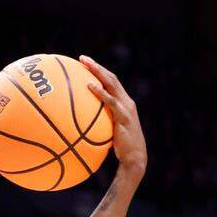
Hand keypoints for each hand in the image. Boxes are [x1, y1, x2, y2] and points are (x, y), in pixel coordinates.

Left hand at [79, 56, 146, 181]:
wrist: (135, 158)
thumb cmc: (121, 149)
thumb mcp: (110, 134)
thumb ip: (101, 125)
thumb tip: (83, 127)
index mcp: (124, 103)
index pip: (111, 82)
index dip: (100, 71)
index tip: (85, 64)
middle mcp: (126, 101)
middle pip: (111, 78)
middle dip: (96, 66)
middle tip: (82, 58)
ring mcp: (126, 107)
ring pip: (112, 83)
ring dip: (98, 72)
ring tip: (85, 65)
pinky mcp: (124, 116)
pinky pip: (110, 101)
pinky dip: (100, 92)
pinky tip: (89, 86)